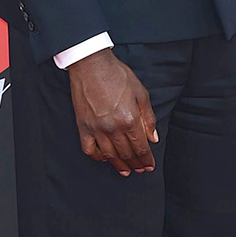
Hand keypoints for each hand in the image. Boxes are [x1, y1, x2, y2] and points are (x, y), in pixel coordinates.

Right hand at [67, 49, 157, 176]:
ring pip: (109, 155)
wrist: (91, 65)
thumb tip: (153, 138)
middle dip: (136, 164)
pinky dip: (98, 157)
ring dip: (119, 165)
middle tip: (140, 170)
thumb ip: (148, 118)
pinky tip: (104, 159)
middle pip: (126, 153)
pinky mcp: (82, 127)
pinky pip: (89, 149)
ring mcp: (96, 129)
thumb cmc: (117, 75)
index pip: (141, 147)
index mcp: (130, 119)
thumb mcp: (141, 93)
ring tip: (125, 171)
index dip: (147, 160)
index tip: (149, 166)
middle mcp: (113, 127)